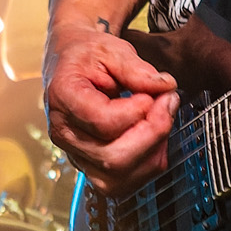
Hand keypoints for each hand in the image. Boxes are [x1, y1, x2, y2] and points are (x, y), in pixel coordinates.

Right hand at [43, 24, 177, 192]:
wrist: (72, 64)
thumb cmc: (87, 56)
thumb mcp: (110, 48)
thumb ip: (137, 68)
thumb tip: (165, 87)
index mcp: (63, 98)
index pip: (104, 122)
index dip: (137, 110)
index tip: (152, 92)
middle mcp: (65, 134)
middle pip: (113, 158)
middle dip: (152, 133)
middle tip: (167, 103)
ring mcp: (76, 154)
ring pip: (118, 178)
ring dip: (152, 151)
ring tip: (161, 119)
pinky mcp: (92, 167)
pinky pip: (124, 182)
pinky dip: (148, 163)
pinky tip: (154, 136)